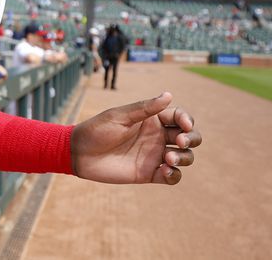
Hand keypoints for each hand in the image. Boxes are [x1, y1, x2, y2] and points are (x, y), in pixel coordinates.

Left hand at [71, 92, 200, 184]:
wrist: (79, 153)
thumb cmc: (97, 130)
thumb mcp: (120, 116)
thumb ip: (144, 108)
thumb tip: (168, 95)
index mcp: (152, 119)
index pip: (179, 117)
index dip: (186, 120)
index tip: (183, 125)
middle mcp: (157, 137)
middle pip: (189, 137)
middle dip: (192, 138)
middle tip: (180, 141)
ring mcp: (154, 155)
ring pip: (184, 157)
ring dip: (184, 157)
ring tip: (168, 158)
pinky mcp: (149, 173)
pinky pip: (172, 176)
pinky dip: (174, 175)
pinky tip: (165, 171)